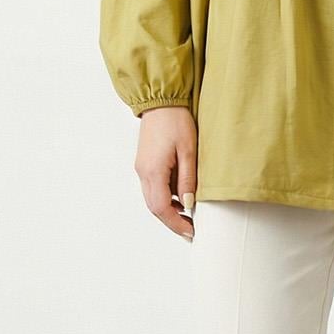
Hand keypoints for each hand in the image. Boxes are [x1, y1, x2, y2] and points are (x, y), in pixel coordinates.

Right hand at [135, 107, 196, 239]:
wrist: (161, 101)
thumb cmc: (176, 121)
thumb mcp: (189, 152)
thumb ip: (188, 180)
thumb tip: (188, 205)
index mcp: (153, 171)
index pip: (162, 209)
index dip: (176, 224)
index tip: (191, 233)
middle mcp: (143, 172)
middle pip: (154, 208)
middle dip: (172, 222)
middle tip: (191, 230)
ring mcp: (142, 168)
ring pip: (153, 199)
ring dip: (169, 211)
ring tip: (189, 216)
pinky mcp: (145, 162)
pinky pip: (153, 187)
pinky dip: (166, 197)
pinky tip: (181, 197)